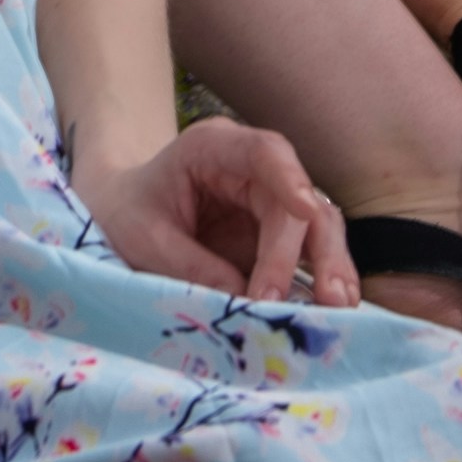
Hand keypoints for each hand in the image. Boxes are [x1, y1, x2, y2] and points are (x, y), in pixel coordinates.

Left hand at [88, 120, 359, 304]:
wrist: (123, 212)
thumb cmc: (129, 212)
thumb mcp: (144, 237)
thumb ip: (191, 266)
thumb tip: (245, 302)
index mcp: (214, 149)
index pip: (264, 151)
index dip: (289, 177)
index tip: (304, 209)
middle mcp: (253, 172)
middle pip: (299, 203)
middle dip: (313, 250)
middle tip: (325, 297)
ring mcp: (271, 203)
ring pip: (318, 227)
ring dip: (331, 267)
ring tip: (339, 307)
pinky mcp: (278, 237)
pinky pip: (310, 255)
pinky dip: (321, 282)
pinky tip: (334, 313)